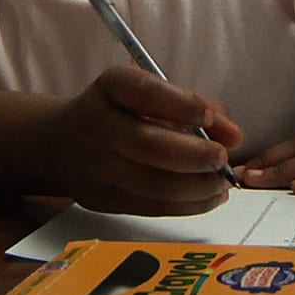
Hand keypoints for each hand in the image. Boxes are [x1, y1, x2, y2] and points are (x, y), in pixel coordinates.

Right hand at [43, 65, 241, 216]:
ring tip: (222, 182)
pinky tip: (209, 197)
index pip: (145, 92)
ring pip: (153, 184)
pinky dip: (188, 205)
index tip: (212, 117)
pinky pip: (151, 207)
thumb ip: (192, 105)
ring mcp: (95, 166)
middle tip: (223, 158)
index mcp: (110, 87)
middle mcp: (96, 124)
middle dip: (195, 155)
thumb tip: (233, 135)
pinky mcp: (101, 199)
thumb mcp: (147, 93)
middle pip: (149, 145)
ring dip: (198, 187)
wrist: (61, 144)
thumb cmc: (119, 112)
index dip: (183, 105)